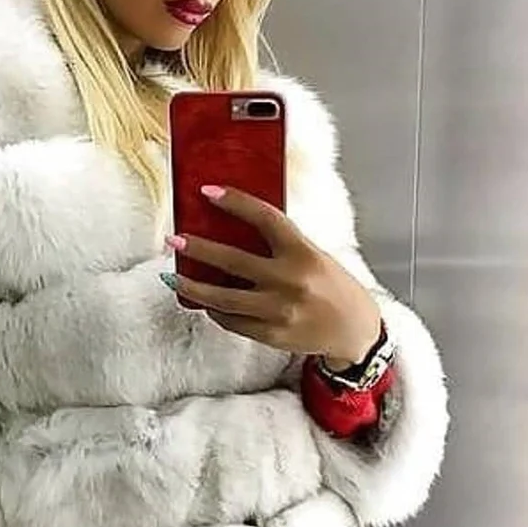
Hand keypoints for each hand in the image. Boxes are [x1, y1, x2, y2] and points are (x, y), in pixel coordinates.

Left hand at [163, 185, 380, 365]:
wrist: (354, 330)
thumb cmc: (332, 287)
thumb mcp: (313, 255)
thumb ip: (281, 244)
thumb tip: (234, 229)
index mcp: (303, 252)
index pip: (265, 218)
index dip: (235, 202)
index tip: (208, 192)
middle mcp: (290, 280)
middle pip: (232, 260)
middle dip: (197, 249)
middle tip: (175, 240)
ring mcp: (278, 310)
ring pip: (223, 298)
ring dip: (193, 287)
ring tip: (173, 278)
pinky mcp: (271, 334)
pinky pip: (232, 321)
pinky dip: (215, 310)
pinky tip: (204, 302)